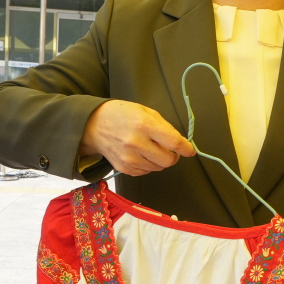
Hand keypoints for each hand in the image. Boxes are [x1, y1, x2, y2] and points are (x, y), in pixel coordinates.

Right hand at [80, 100, 195, 175]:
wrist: (94, 125)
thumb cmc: (122, 115)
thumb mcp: (146, 112)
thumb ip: (165, 127)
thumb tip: (181, 143)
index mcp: (144, 125)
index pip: (174, 142)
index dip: (186, 148)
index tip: (190, 150)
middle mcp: (136, 143)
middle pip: (168, 160)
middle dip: (173, 156)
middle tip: (168, 149)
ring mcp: (129, 158)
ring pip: (158, 168)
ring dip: (158, 160)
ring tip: (148, 148)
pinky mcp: (124, 168)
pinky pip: (146, 172)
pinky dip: (147, 165)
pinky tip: (139, 153)